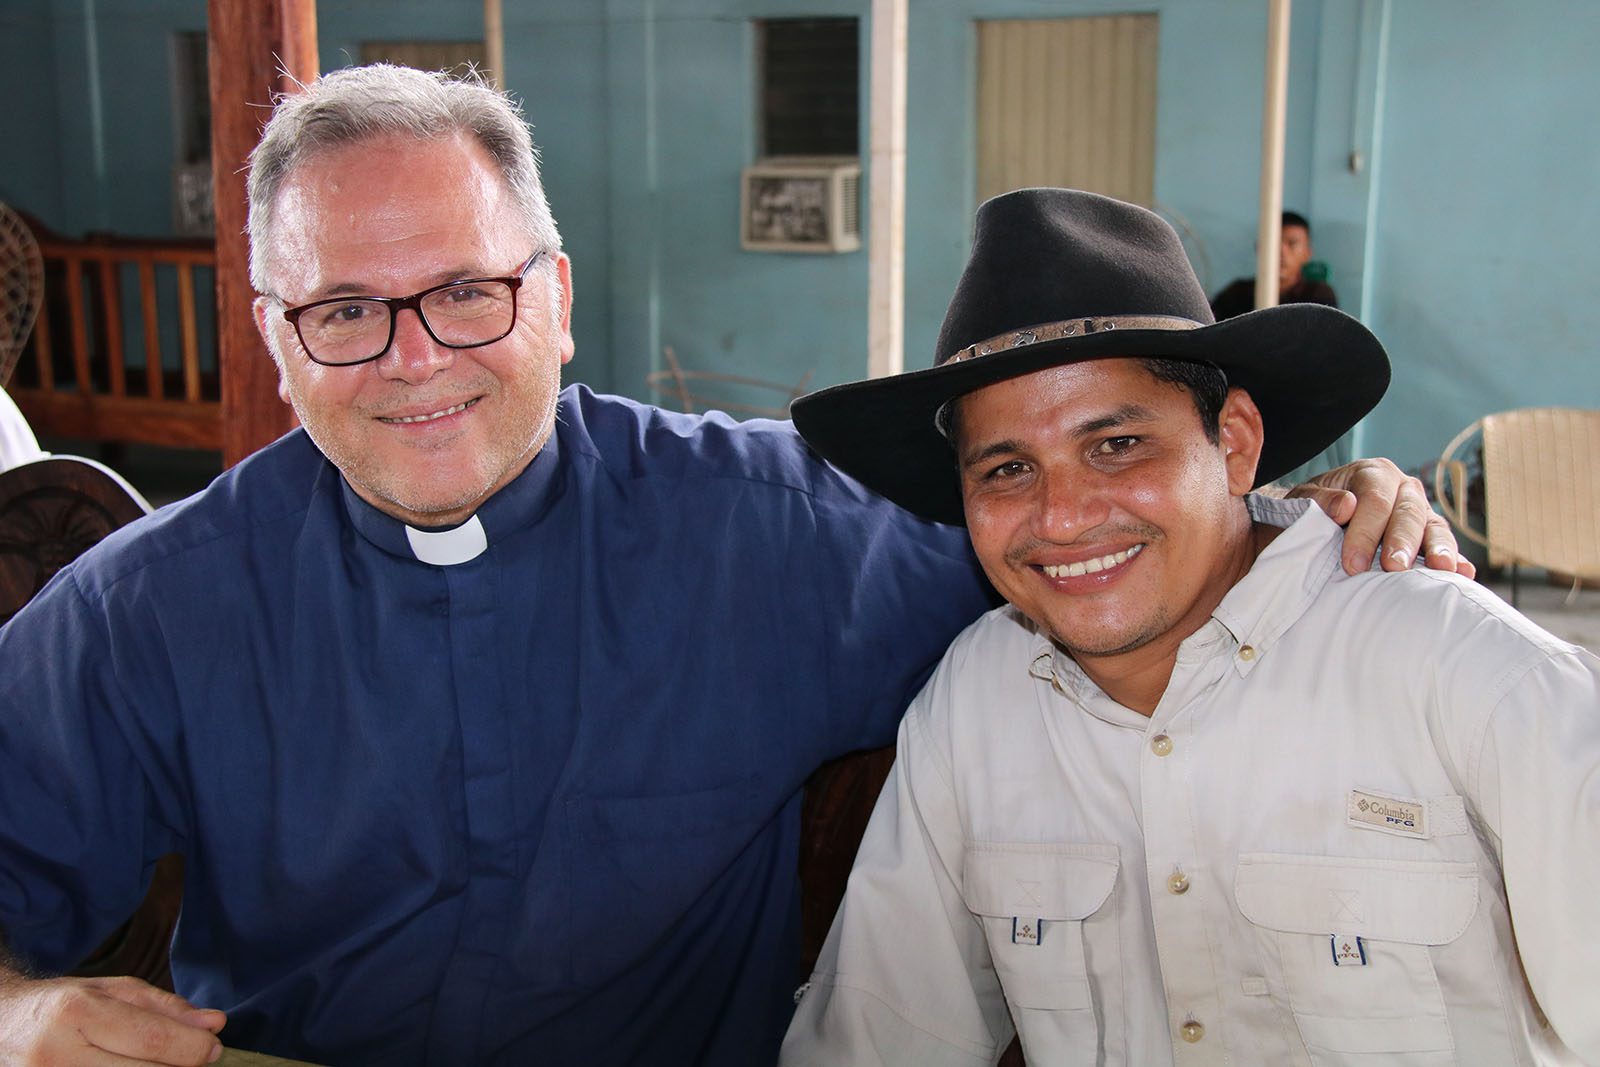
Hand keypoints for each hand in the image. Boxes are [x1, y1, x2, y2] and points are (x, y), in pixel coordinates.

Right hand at [0, 974, 224, 1065]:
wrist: (1, 1025)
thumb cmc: (63, 1005)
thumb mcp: (112, 991)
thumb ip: (165, 1009)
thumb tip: (214, 1025)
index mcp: (76, 1012)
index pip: (150, 1038)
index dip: (192, 1047)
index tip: (214, 1047)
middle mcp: (56, 1053)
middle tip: (196, 1060)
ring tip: (164, 1064)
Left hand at [1286, 458, 1475, 578]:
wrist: (1318, 521)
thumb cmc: (1312, 511)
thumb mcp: (1305, 501)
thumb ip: (1320, 501)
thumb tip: (1347, 505)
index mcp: (1373, 473)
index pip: (1374, 500)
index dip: (1365, 532)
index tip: (1353, 564)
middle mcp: (1402, 487)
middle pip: (1408, 512)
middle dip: (1401, 542)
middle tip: (1393, 568)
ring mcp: (1420, 510)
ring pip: (1434, 526)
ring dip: (1438, 548)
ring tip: (1441, 569)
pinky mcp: (1430, 533)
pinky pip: (1445, 545)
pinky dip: (1456, 560)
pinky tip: (1464, 575)